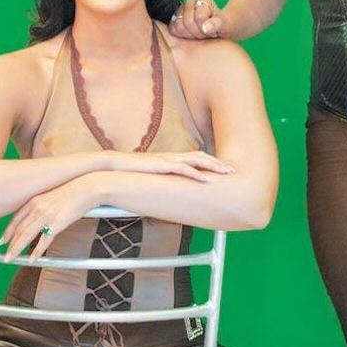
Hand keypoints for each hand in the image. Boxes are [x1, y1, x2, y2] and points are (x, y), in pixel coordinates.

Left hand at [0, 177, 94, 262]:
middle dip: (10, 244)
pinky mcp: (57, 223)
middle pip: (19, 229)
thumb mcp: (51, 195)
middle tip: (6, 255)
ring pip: (26, 235)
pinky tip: (33, 258)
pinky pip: (44, 240)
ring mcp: (46, 215)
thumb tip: (37, 215)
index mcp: (34, 200)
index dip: (8, 231)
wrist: (87, 188)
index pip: (16, 219)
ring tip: (11, 259)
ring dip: (17, 249)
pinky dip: (37, 251)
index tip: (2, 240)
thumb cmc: (72, 191)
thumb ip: (42, 205)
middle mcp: (37, 208)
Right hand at [107, 150, 234, 181]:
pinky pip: (183, 169)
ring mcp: (167, 160)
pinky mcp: (161, 165)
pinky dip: (197, 173)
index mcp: (170, 159)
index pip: (195, 158)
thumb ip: (160, 179)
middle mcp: (172, 157)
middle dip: (218, 163)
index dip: (211, 162)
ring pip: (196, 160)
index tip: (224, 168)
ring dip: (213, 166)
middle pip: (201, 156)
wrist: (113, 165)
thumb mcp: (149, 176)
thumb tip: (167, 189)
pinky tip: (207, 179)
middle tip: (233, 170)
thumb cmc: (130, 172)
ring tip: (227, 172)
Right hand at [169, 0, 222, 38]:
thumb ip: (218, 24)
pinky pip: (172, 30)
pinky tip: (191, 35)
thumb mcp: (226, 26)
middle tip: (206, 34)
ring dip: (190, 35)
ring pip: (178, 26)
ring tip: (199, 34)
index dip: (206, 28)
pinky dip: (181, 36)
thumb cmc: (222, 27)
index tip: (214, 31)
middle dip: (198, 33)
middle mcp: (190, 2)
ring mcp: (180, 10)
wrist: (216, 30)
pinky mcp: (173, 19)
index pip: (200, 17)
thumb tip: (206, 27)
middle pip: (188, 22)